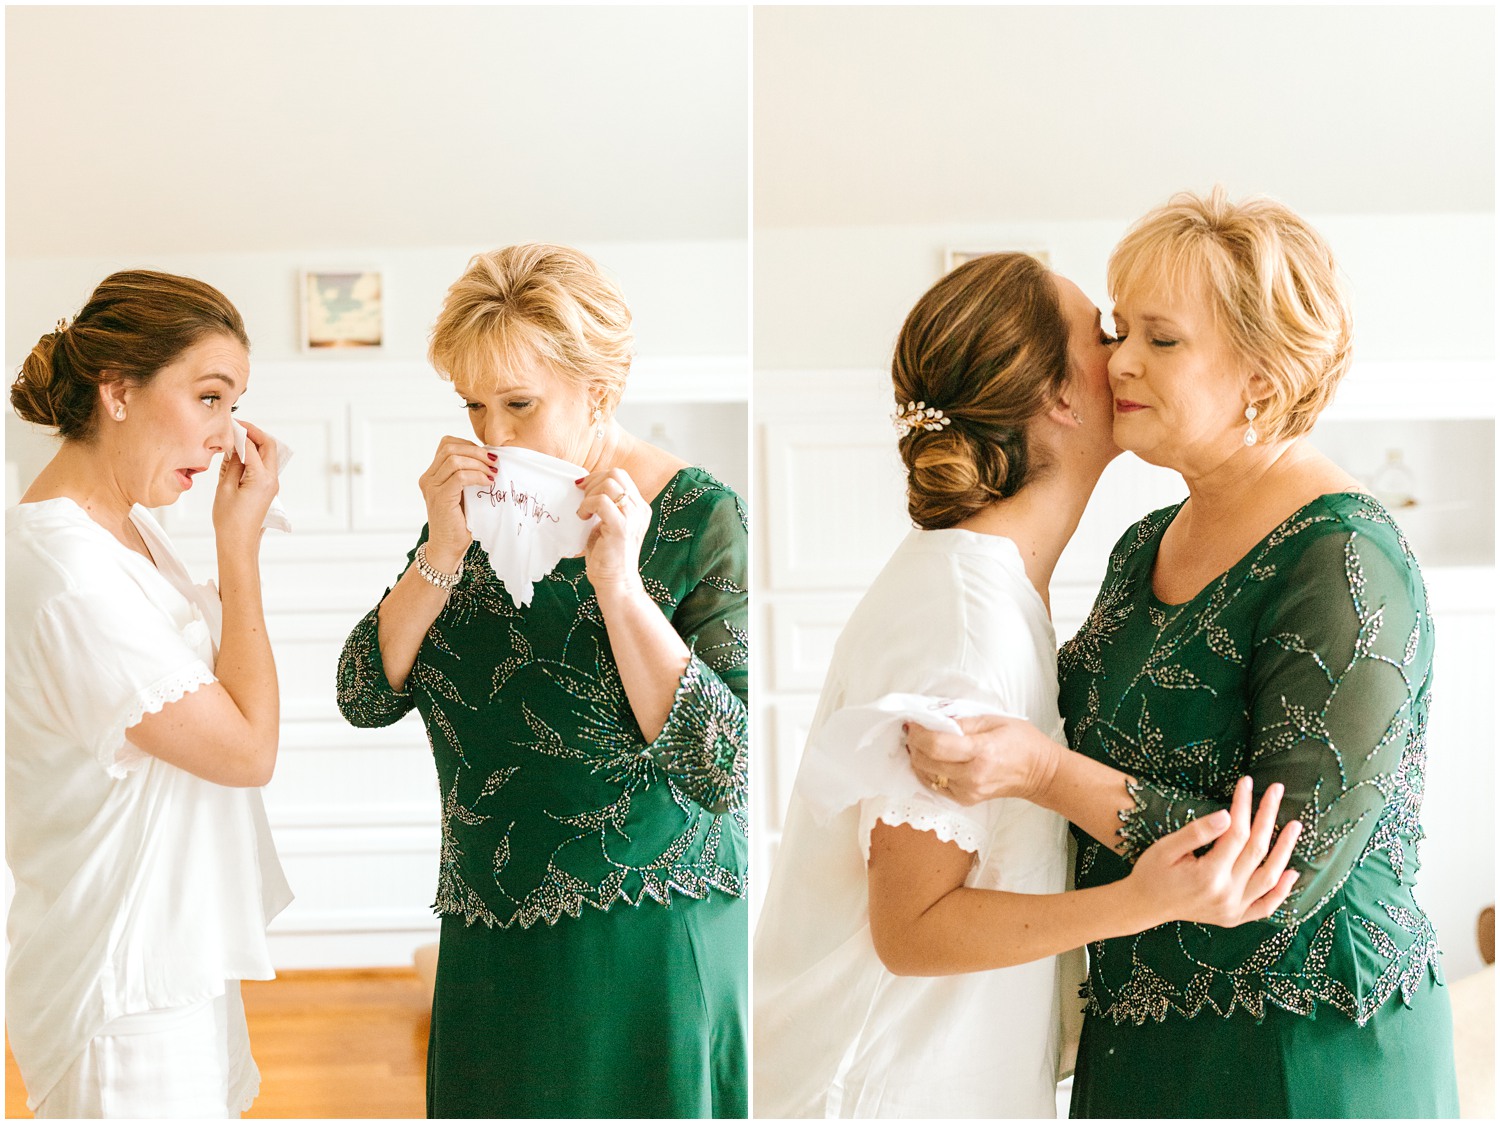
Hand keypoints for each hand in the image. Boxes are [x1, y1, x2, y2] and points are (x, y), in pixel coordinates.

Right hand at [213, 419, 279, 549]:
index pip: (253, 446)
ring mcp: (271, 485)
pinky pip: (263, 466)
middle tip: (237, 427)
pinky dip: (252, 457)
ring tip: (234, 441)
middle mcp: (272, 479)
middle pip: (269, 446)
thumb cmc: (230, 520)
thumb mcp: (225, 487)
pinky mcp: (267, 490)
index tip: (230, 424)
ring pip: (267, 456)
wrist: (239, 543)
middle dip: (254, 433)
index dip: (241, 432)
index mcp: (262, 478)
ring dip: (253, 445)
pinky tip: (237, 457)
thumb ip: (232, 463)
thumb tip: (235, 446)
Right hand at [418, 436, 494, 570]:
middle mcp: (428, 478)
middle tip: (494, 462)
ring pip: (454, 460)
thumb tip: (491, 457)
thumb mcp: (464, 492)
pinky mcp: (440, 497)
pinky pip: (459, 477)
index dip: (469, 445)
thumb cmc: (460, 522)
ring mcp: (431, 487)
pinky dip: (477, 476)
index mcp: (432, 474)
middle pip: (450, 448)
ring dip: (478, 464)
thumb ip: (468, 474)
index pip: (447, 444)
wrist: (448, 547)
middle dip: (476, 451)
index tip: (487, 456)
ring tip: (492, 473)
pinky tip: (488, 482)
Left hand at [575, 467, 649, 600]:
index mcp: (639, 507)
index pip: (621, 475)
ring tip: (584, 512)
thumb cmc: (608, 557)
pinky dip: (587, 506)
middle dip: (593, 482)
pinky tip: (583, 517)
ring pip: (609, 484)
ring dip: (589, 495)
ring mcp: (633, 517)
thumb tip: (585, 488)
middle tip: (582, 499)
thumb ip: (605, 506)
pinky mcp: (622, 527)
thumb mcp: (608, 524)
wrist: (616, 583)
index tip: (584, 490)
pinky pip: (602, 501)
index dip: (598, 477)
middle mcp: (640, 509)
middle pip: (616, 474)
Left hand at [904, 714, 1061, 804]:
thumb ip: (961, 721)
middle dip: (913, 744)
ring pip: (926, 775)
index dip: (917, 733)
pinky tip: (929, 759)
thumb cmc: (1021, 741)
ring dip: (916, 757)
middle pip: (926, 761)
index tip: (912, 723)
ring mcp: (968, 792)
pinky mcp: (966, 800)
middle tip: (913, 731)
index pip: (936, 745)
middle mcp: (972, 776)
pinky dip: (926, 771)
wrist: (1039, 772)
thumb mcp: (993, 720)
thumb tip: (933, 720)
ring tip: (919, 743)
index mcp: (981, 752)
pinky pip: (935, 786)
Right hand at [1127, 776, 1302, 928]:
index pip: (1236, 833)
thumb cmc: (1151, 871)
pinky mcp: (1235, 917)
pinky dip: (1282, 891)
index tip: (1247, 782)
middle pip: (1257, 850)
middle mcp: (1226, 894)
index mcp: (1208, 875)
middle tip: (1277, 791)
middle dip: (1268, 817)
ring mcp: (1233, 909)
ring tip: (1296, 826)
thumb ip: (1196, 832)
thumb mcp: (1165, 848)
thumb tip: (1227, 815)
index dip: (1244, 805)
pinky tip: (1292, 873)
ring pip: (1269, 877)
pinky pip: (1266, 906)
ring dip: (1285, 850)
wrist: (1144, 905)